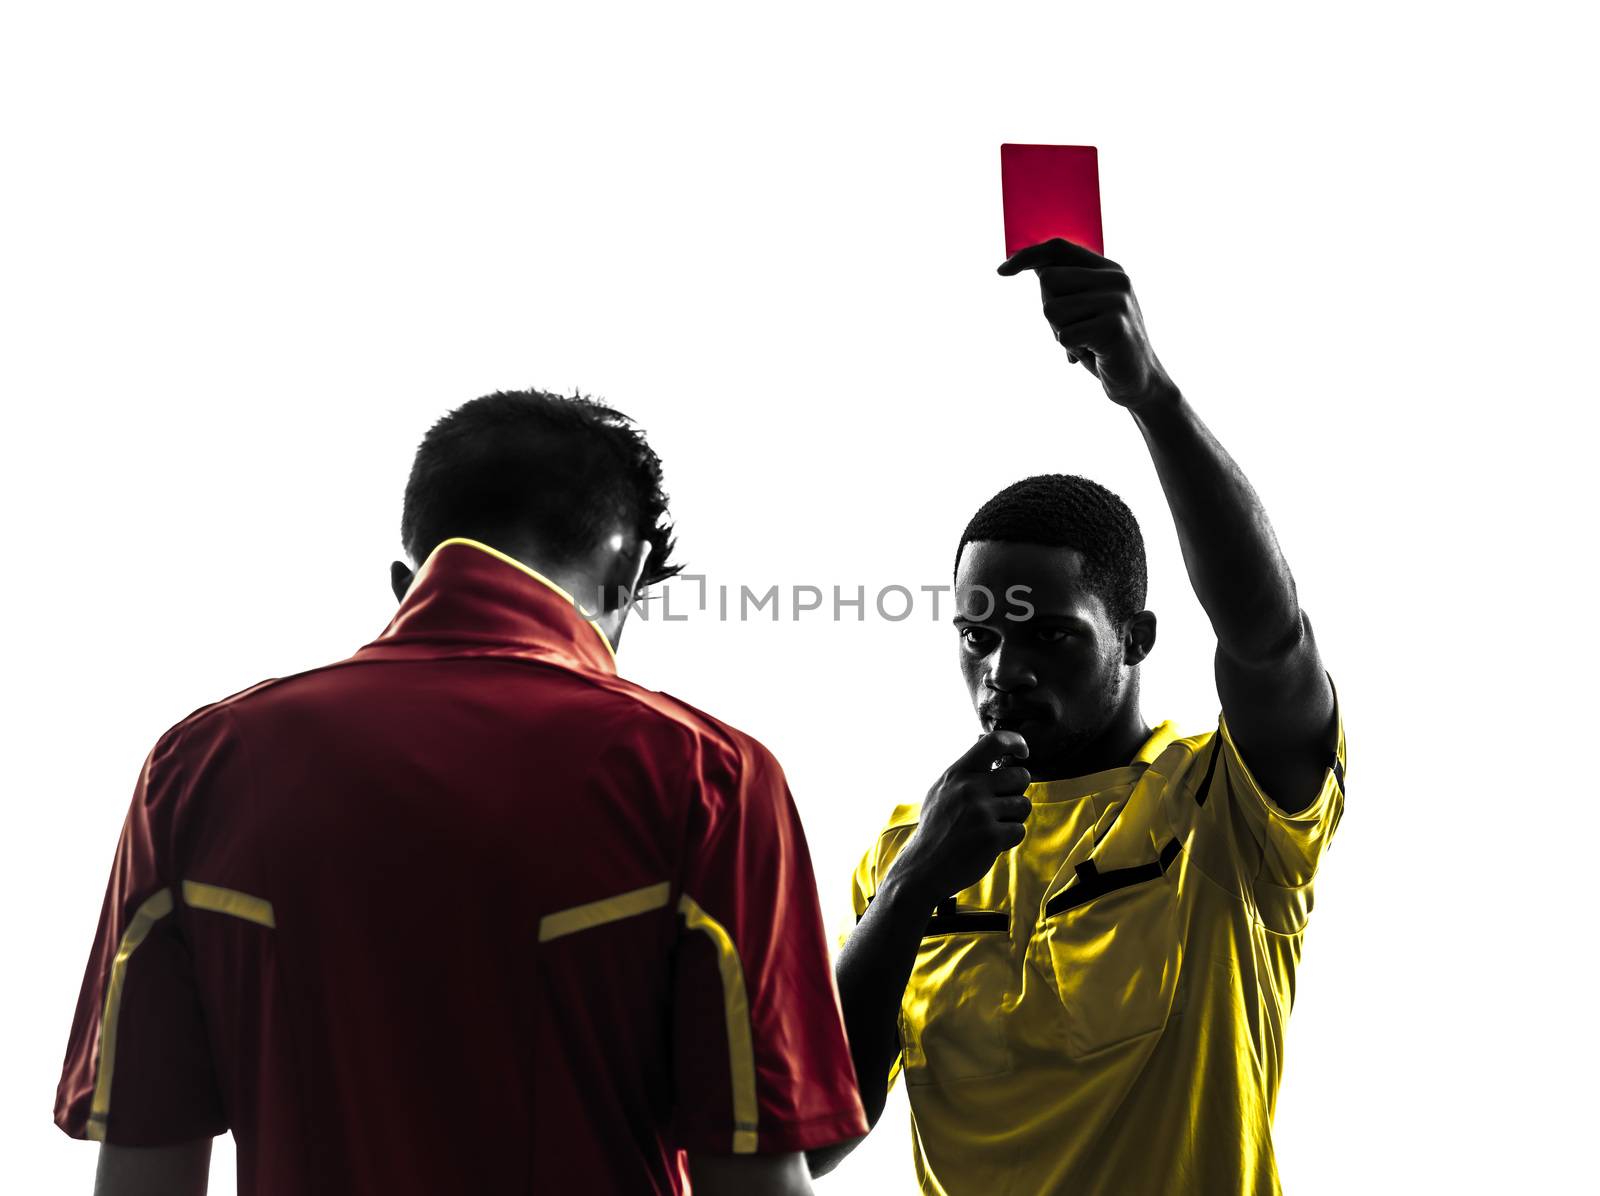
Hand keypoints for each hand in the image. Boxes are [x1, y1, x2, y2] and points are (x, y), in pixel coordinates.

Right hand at [890, 730, 1031, 908]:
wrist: (924, 867)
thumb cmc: (937, 827)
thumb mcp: (941, 790)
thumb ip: (966, 770)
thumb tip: (987, 742)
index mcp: (958, 773)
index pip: (994, 742)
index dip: (1016, 742)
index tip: (1022, 752)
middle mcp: (970, 789)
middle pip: (1020, 776)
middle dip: (1017, 791)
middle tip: (1001, 806)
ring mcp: (981, 813)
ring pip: (1023, 804)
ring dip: (1013, 818)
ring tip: (991, 826)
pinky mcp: (991, 837)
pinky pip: (1019, 830)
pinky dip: (1009, 839)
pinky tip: (989, 843)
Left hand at [998, 238, 1177, 410]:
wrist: (1139, 380)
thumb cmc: (1104, 344)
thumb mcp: (1086, 308)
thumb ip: (1067, 284)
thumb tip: (1033, 264)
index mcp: (1108, 269)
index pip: (1059, 248)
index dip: (1027, 256)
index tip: (1002, 271)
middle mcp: (1115, 278)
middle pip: (1048, 280)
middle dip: (1050, 310)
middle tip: (1074, 329)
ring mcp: (1116, 301)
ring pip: (1052, 309)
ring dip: (1060, 333)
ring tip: (1085, 342)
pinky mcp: (1113, 327)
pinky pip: (1064, 335)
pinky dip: (1070, 349)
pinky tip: (1093, 353)